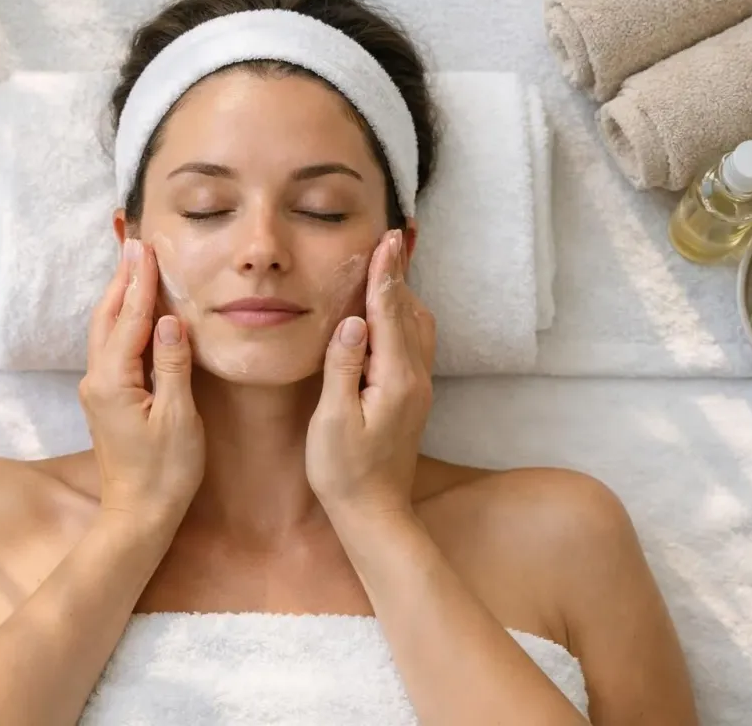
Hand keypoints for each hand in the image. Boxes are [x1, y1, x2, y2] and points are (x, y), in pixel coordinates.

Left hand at [79, 238, 205, 521]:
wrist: (138, 515)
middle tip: (136, 244)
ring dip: (120, 297)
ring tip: (134, 266)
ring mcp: (99, 390)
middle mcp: (97, 380)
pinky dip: (123, 321)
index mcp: (113, 381)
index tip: (145, 246)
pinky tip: (136, 313)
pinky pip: (112, 348)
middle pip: (106, 317)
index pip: (128, 319)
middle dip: (123, 280)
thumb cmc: (164, 472)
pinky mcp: (107, 399)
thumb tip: (170, 320)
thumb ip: (173, 365)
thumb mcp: (178, 418)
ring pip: (105, 331)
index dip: (139, 281)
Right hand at [306, 229, 436, 516]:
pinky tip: (388, 311)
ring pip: (417, 326)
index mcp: (396, 379)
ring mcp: (418, 387)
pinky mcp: (412, 396)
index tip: (386, 238)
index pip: (390, 312)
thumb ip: (342, 368)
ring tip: (388, 264)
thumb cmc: (344, 472)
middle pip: (410, 312)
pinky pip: (413, 342)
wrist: (374, 513)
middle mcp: (415, 378)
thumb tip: (351, 322)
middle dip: (398, 274)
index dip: (386, 273)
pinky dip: (403, 315)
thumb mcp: (333, 421)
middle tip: (388, 238)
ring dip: (403, 293)